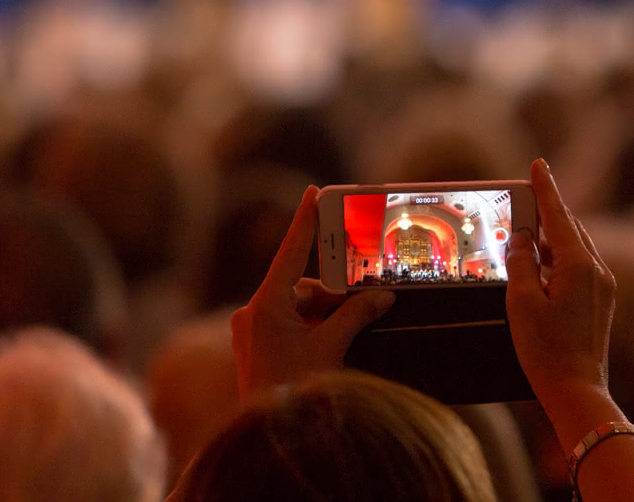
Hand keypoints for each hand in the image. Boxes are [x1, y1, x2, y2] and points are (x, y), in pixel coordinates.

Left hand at [230, 186, 394, 394]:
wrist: (267, 441)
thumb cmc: (295, 390)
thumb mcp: (331, 347)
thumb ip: (356, 314)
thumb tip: (381, 295)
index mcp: (265, 306)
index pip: (290, 252)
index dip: (305, 221)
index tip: (314, 192)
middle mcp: (252, 314)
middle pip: (302, 288)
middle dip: (332, 299)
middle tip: (364, 304)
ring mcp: (251, 333)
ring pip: (299, 310)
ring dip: (324, 319)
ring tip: (345, 341)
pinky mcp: (256, 349)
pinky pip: (289, 327)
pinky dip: (312, 331)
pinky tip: (332, 349)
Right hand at [506, 159, 621, 450]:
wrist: (577, 390)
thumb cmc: (546, 350)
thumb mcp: (522, 302)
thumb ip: (521, 262)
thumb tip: (523, 239)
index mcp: (578, 264)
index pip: (559, 215)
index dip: (546, 188)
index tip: (538, 164)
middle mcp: (597, 269)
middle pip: (570, 228)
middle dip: (548, 212)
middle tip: (527, 196)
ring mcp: (603, 286)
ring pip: (576, 247)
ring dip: (552, 238)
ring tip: (526, 237)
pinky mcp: (602, 302)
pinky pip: (580, 266)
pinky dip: (559, 259)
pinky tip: (541, 268)